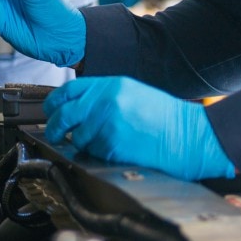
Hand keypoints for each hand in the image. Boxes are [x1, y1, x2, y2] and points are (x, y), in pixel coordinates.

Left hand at [43, 76, 235, 180]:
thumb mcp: (132, 93)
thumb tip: (77, 107)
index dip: (54, 102)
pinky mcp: (113, 145)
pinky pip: (93, 152)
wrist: (189, 136)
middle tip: (55, 134)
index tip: (50, 111)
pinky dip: (98, 154)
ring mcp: (108, 124)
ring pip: (78, 137)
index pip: (68, 91)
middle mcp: (105, 102)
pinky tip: (114, 150)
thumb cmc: (165, 117)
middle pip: (64, 114)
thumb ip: (103, 96)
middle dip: (55, 127)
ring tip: (99, 143)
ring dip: (82, 144)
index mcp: (110, 85)